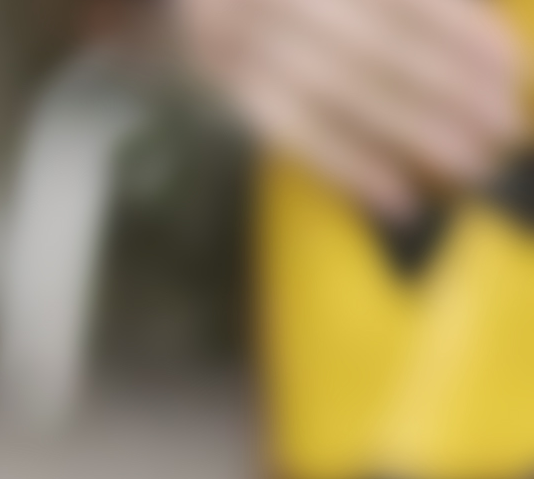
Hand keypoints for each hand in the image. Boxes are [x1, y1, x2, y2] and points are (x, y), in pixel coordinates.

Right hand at [183, 0, 525, 222]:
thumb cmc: (314, 0)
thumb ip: (423, 8)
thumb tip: (491, 54)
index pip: (409, 5)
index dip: (464, 37)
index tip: (510, 73)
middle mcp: (290, 1)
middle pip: (383, 52)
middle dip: (451, 94)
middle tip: (501, 130)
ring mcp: (254, 46)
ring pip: (343, 98)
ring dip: (412, 135)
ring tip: (469, 164)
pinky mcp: (235, 91)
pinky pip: (295, 136)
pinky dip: (348, 168)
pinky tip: (397, 198)